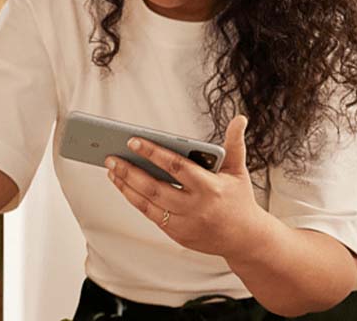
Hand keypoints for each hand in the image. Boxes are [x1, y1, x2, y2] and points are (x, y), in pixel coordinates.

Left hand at [104, 115, 266, 258]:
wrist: (246, 239)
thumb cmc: (239, 198)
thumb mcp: (238, 170)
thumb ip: (234, 143)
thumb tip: (239, 118)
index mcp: (210, 187)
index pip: (177, 167)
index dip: (153, 153)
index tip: (133, 140)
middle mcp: (196, 207)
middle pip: (155, 187)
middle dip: (129, 171)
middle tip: (110, 156)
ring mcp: (185, 223)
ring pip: (148, 203)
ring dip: (126, 185)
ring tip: (111, 169)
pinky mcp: (177, 234)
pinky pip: (150, 215)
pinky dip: (134, 199)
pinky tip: (122, 185)